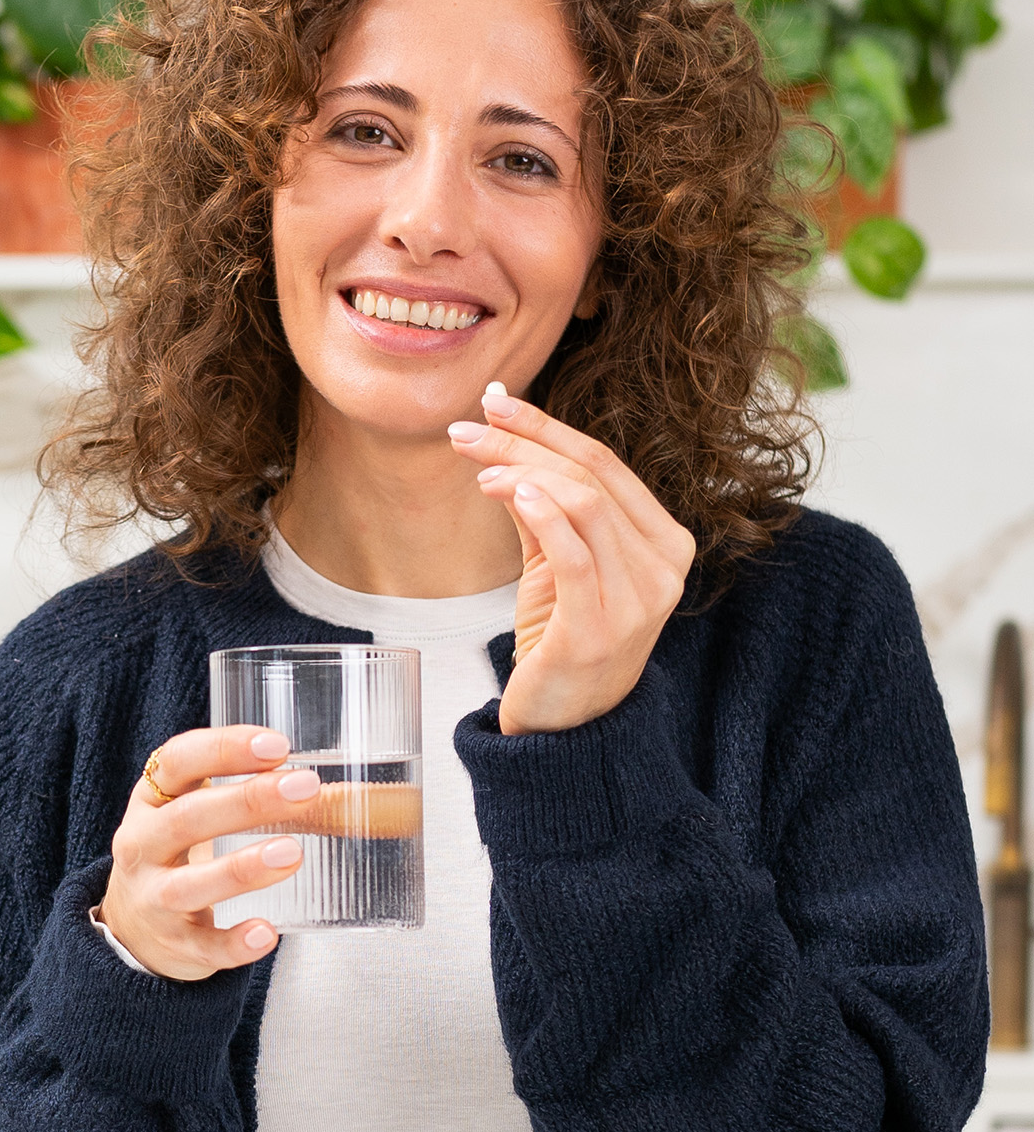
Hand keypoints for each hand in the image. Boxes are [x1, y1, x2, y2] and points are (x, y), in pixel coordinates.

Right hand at [99, 727, 321, 980]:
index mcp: (150, 801)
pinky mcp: (175, 945)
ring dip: (242, 868)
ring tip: (293, 853)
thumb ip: (236, 786)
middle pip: (188, 818)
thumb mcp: (187, 810)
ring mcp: (154, 899)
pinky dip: (235, 943)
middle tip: (305, 787)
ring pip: (190, 885)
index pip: (177, 762)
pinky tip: (267, 933)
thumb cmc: (175, 854)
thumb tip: (322, 780)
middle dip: (249, 801)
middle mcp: (142, 846)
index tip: (278, 745)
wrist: (132, 927)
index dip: (224, 749)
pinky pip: (204, 946)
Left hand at [448, 387, 695, 735]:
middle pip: (592, 477)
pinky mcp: (599, 630)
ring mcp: (639, 601)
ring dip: (521, 472)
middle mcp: (664, 569)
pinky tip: (503, 490)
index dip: (548, 427)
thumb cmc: (560, 640)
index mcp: (665, 543)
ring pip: (584, 504)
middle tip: (467, 429)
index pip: (607, 464)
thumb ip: (539, 502)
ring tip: (475, 465)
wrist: (564, 728)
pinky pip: (572, 553)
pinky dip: (539, 512)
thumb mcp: (554, 562)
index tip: (494, 403)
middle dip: (524, 443)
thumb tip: (500, 433)